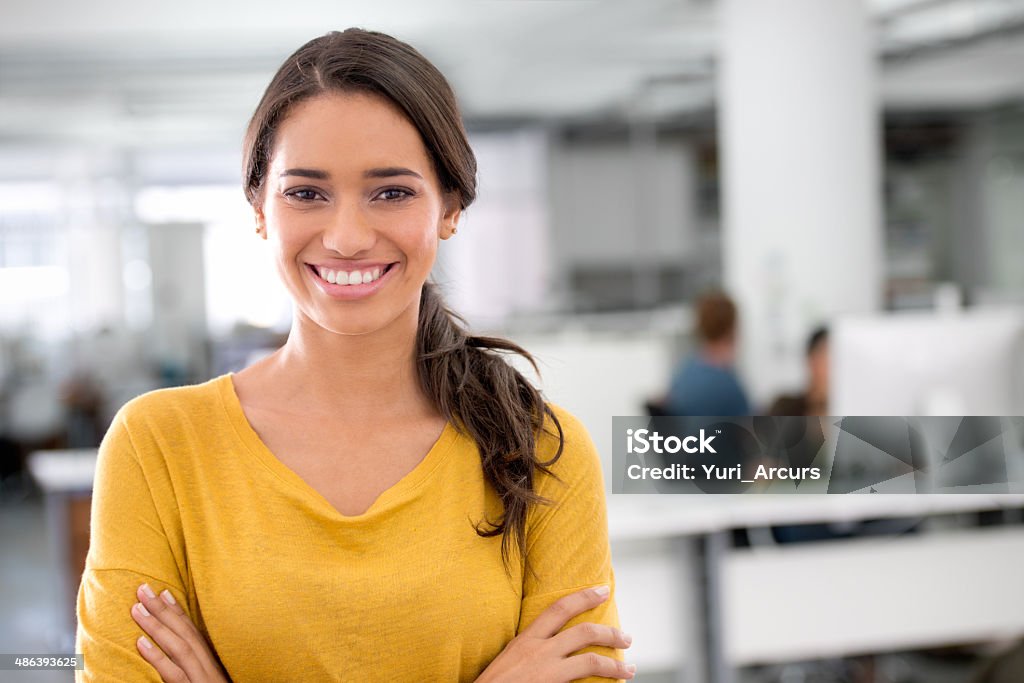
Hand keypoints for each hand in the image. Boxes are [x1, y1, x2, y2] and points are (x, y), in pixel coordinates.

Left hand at [130, 583, 228, 681]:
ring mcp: (201, 678)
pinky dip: (157, 657)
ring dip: (157, 626)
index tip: (163, 592)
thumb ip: (197, 667)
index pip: (193, 631)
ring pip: (179, 647)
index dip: (178, 610)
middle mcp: (208, 666)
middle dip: (163, 609)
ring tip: (137, 609)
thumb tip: (181, 650)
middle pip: (185, 632)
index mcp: (211, 662)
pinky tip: (141, 643)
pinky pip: (174, 674)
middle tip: (143, 589)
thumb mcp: (210, 679)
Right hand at [476, 585, 634, 681]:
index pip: (559, 608)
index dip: (584, 596)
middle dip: (610, 631)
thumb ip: (530, 651)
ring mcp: (547, 671)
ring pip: (591, 660)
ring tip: (629, 668)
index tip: (602, 590)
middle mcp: (538, 651)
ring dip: (615, 664)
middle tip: (627, 636)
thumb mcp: (509, 660)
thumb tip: (551, 647)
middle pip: (583, 631)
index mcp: (525, 640)